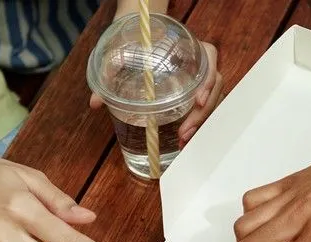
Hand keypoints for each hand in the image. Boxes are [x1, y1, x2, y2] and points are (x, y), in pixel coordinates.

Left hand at [88, 41, 223, 145]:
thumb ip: (109, 72)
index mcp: (190, 46)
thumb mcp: (121, 51)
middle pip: (214, 89)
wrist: (140, 32)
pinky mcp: (195, 94)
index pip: (210, 59)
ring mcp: (199, 81)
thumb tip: (96, 102)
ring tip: (183, 140)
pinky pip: (202, 109)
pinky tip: (182, 138)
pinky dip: (195, 125)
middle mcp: (199, 64)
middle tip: (185, 133)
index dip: (209, 81)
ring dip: (200, 124)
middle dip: (202, 115)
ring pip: (210, 103)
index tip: (199, 100)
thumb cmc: (136, 39)